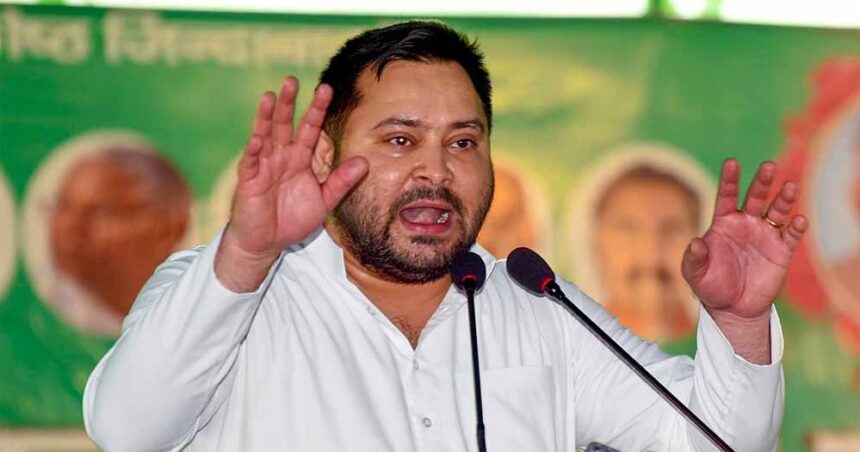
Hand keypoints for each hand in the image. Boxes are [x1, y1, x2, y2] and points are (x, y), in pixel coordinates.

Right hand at [215, 77, 367, 291]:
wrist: (268, 242)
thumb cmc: (293, 219)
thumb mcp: (324, 200)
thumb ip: (341, 181)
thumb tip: (365, 162)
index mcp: (300, 159)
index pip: (309, 129)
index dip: (316, 110)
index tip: (326, 89)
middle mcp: (281, 157)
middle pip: (285, 125)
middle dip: (288, 103)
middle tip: (292, 79)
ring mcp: (263, 166)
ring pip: (265, 136)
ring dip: (266, 117)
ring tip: (270, 96)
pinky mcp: (249, 181)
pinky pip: (252, 163)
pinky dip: (254, 151)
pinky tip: (258, 139)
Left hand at [681, 159, 807, 362]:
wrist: (732, 308)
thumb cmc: (710, 286)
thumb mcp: (695, 274)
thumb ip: (693, 258)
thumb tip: (695, 243)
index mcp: (723, 224)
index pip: (726, 196)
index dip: (729, 180)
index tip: (732, 162)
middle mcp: (746, 224)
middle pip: (755, 197)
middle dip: (762, 181)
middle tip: (768, 165)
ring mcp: (765, 236)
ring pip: (777, 211)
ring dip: (784, 199)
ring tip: (789, 187)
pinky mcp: (781, 251)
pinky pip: (791, 236)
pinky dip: (796, 228)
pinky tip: (798, 221)